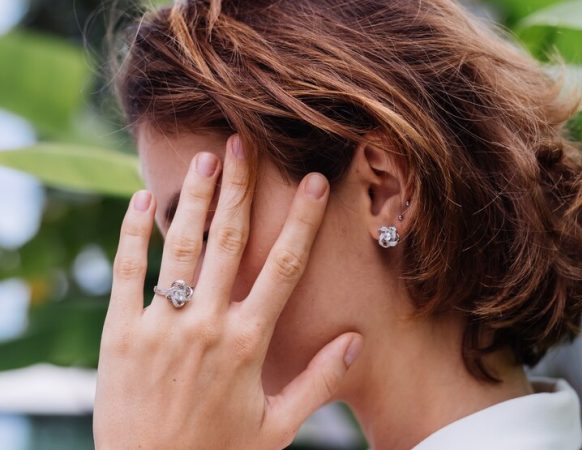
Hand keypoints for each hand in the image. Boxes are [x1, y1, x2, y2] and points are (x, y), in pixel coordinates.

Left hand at [92, 135, 363, 449]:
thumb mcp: (277, 428)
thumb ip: (317, 381)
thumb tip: (354, 342)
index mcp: (247, 342)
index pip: (283, 267)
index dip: (300, 220)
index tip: (311, 182)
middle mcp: (206, 323)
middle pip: (227, 240)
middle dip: (239, 188)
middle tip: (243, 143)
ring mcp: (160, 325)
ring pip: (180, 246)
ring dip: (192, 198)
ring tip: (204, 158)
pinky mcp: (121, 333)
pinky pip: (128, 272)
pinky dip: (132, 232)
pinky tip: (138, 200)